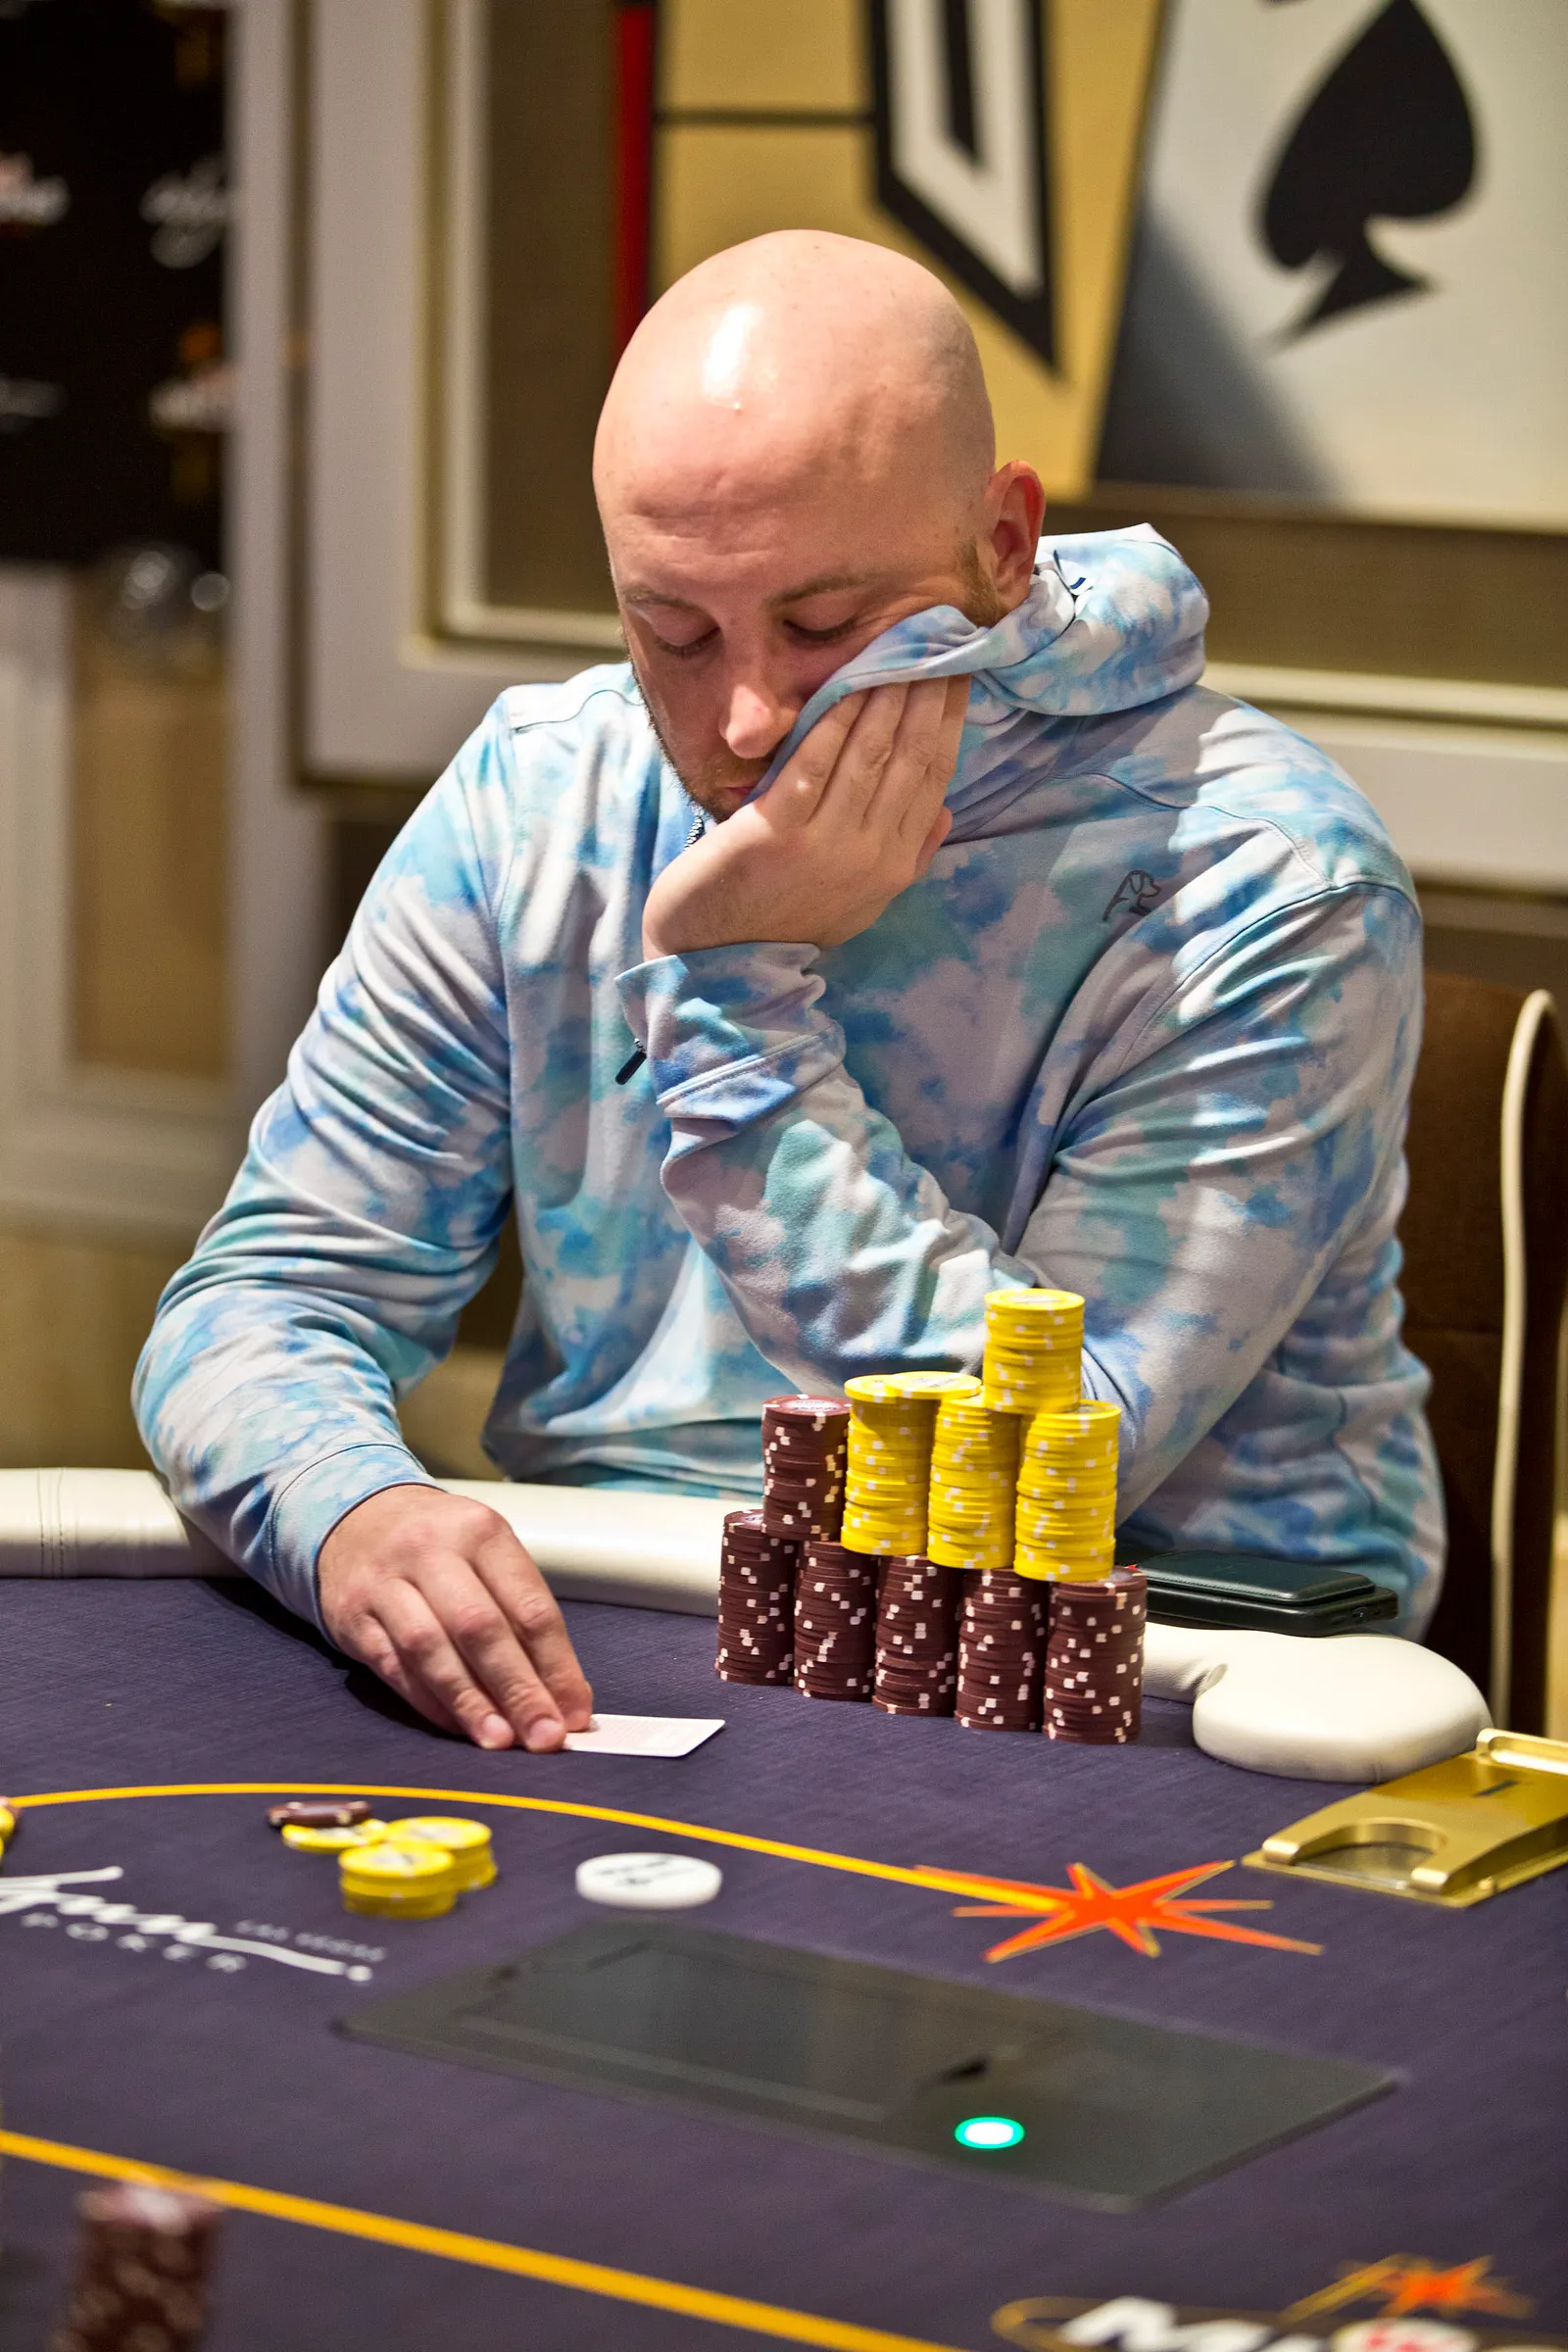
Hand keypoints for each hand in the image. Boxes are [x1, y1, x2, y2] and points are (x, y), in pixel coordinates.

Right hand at [317, 1486, 593, 1750]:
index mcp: (481, 1532)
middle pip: (481, 1629)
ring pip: (431, 1650)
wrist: (358, 1521)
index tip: (574, 1712)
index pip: (528, 1607)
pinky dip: (429, 1702)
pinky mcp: (352, 1617)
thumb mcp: (488, 1556)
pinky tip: (457, 1726)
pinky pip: (394, 1667)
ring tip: (500, 1740)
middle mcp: (431, 1550)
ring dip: (470, 1703)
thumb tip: (562, 1696)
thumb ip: (523, 1617)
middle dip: (518, 1689)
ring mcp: (385, 1582)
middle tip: (543, 1736)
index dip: (557, 1666)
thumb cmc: (443, 1548)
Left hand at [642, 676, 967, 958]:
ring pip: (870, 753)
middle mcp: (871, 855)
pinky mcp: (777, 833)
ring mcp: (825, 845)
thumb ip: (907, 855)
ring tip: (894, 646)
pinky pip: (814, 763)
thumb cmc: (782, 919)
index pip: (935, 777)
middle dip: (924, 692)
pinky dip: (833, 720)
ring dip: (884, 693)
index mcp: (896, 866)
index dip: (949, 719)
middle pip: (911, 756)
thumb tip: (944, 808)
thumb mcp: (859, 900)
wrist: (713, 962)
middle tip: (931, 638)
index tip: (956, 671)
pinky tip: (845, 682)